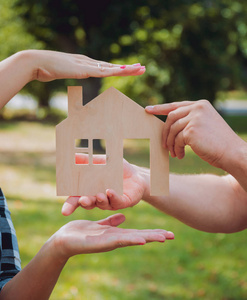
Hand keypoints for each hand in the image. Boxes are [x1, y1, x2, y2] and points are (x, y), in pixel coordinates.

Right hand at [27, 50, 144, 81]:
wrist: (37, 63)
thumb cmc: (47, 69)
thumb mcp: (63, 73)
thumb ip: (71, 73)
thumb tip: (74, 75)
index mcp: (85, 64)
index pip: (106, 67)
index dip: (119, 69)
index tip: (130, 69)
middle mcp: (89, 62)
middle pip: (112, 66)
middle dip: (128, 67)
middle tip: (142, 67)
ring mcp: (86, 65)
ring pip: (110, 68)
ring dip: (126, 68)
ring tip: (139, 68)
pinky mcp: (83, 70)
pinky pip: (101, 72)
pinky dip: (113, 71)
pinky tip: (123, 71)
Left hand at [50, 213, 173, 260]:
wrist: (63, 240)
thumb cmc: (80, 232)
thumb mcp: (99, 224)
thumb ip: (111, 221)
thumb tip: (123, 217)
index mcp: (115, 233)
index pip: (136, 232)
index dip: (151, 232)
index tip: (165, 232)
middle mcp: (115, 238)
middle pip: (139, 236)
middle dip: (155, 236)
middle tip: (172, 236)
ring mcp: (110, 242)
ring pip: (133, 239)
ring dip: (148, 238)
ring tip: (163, 238)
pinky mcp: (102, 243)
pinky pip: (118, 240)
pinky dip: (131, 240)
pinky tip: (142, 240)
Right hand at [62, 155, 147, 214]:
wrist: (136, 174)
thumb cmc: (115, 169)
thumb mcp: (100, 161)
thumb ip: (86, 160)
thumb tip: (72, 155)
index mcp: (89, 190)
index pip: (77, 199)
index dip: (70, 205)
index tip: (64, 211)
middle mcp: (97, 198)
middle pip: (88, 203)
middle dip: (84, 203)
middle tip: (81, 200)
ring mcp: (110, 201)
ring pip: (102, 204)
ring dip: (99, 200)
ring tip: (98, 195)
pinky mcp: (122, 202)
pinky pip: (116, 201)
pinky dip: (113, 196)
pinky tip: (110, 191)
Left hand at [145, 100, 243, 168]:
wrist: (232, 153)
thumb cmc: (218, 143)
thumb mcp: (205, 126)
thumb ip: (190, 121)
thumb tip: (170, 127)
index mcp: (201, 105)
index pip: (176, 105)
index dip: (160, 108)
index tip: (148, 109)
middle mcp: (198, 108)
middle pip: (171, 117)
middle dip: (165, 132)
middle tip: (164, 145)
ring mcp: (195, 118)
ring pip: (172, 130)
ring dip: (171, 143)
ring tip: (174, 153)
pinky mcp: (191, 130)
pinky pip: (177, 140)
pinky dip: (176, 149)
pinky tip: (180, 156)